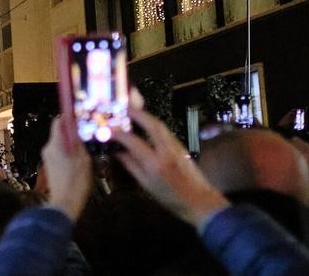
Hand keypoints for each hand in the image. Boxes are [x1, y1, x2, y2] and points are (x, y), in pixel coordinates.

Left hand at [40, 112, 91, 219]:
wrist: (64, 203)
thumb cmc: (75, 183)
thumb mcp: (84, 160)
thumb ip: (79, 143)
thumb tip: (77, 130)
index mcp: (56, 144)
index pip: (58, 122)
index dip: (67, 118)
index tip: (77, 116)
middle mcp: (48, 148)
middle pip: (59, 132)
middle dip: (71, 132)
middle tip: (86, 136)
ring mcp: (47, 157)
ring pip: (60, 143)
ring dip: (70, 144)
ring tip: (84, 152)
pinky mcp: (49, 165)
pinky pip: (58, 152)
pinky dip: (67, 152)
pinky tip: (78, 162)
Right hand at [113, 92, 228, 226]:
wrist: (200, 201)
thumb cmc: (171, 198)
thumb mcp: (147, 185)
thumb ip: (131, 166)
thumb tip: (118, 152)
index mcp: (155, 163)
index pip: (133, 142)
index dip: (118, 134)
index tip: (108, 130)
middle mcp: (166, 151)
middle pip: (152, 124)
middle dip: (137, 113)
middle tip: (123, 107)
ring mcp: (176, 147)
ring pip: (160, 125)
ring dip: (146, 116)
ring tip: (133, 112)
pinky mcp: (182, 147)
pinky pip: (165, 131)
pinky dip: (154, 124)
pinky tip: (147, 125)